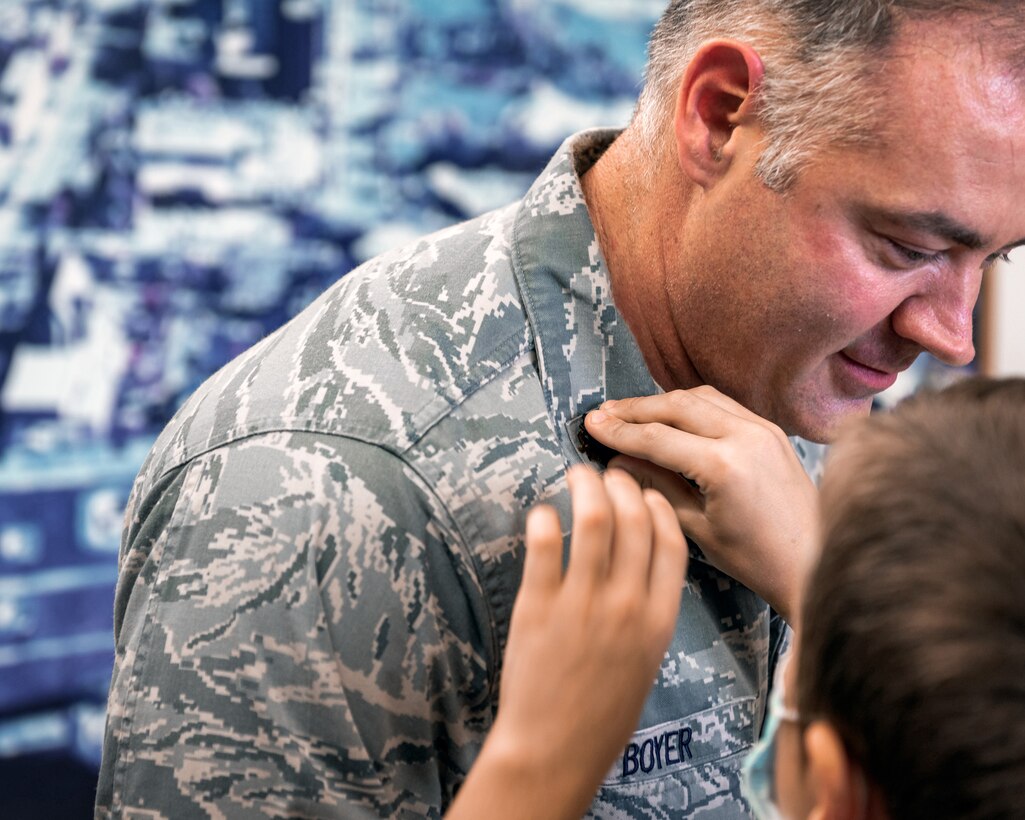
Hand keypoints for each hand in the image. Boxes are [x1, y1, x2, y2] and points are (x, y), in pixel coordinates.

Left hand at [447, 465, 686, 819]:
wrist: (555, 750)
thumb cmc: (602, 712)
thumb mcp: (645, 660)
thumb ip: (648, 611)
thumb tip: (638, 562)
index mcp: (658, 620)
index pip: (670, 543)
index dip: (658, 508)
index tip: (646, 493)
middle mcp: (626, 605)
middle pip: (634, 520)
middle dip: (622, 485)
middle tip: (606, 475)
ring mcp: (582, 604)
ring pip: (592, 519)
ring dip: (585, 486)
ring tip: (575, 475)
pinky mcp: (538, 606)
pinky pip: (544, 544)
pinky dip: (544, 518)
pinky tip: (542, 513)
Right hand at [584, 385, 817, 622]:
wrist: (815, 563)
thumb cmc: (757, 559)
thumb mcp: (696, 529)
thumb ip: (655, 487)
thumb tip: (617, 462)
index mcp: (724, 466)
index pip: (657, 437)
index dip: (618, 430)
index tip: (590, 424)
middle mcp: (746, 437)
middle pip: (676, 405)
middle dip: (635, 408)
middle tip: (604, 413)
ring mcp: (764, 429)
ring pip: (700, 397)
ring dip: (662, 402)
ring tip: (631, 412)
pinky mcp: (772, 431)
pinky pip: (723, 405)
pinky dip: (693, 405)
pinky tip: (672, 417)